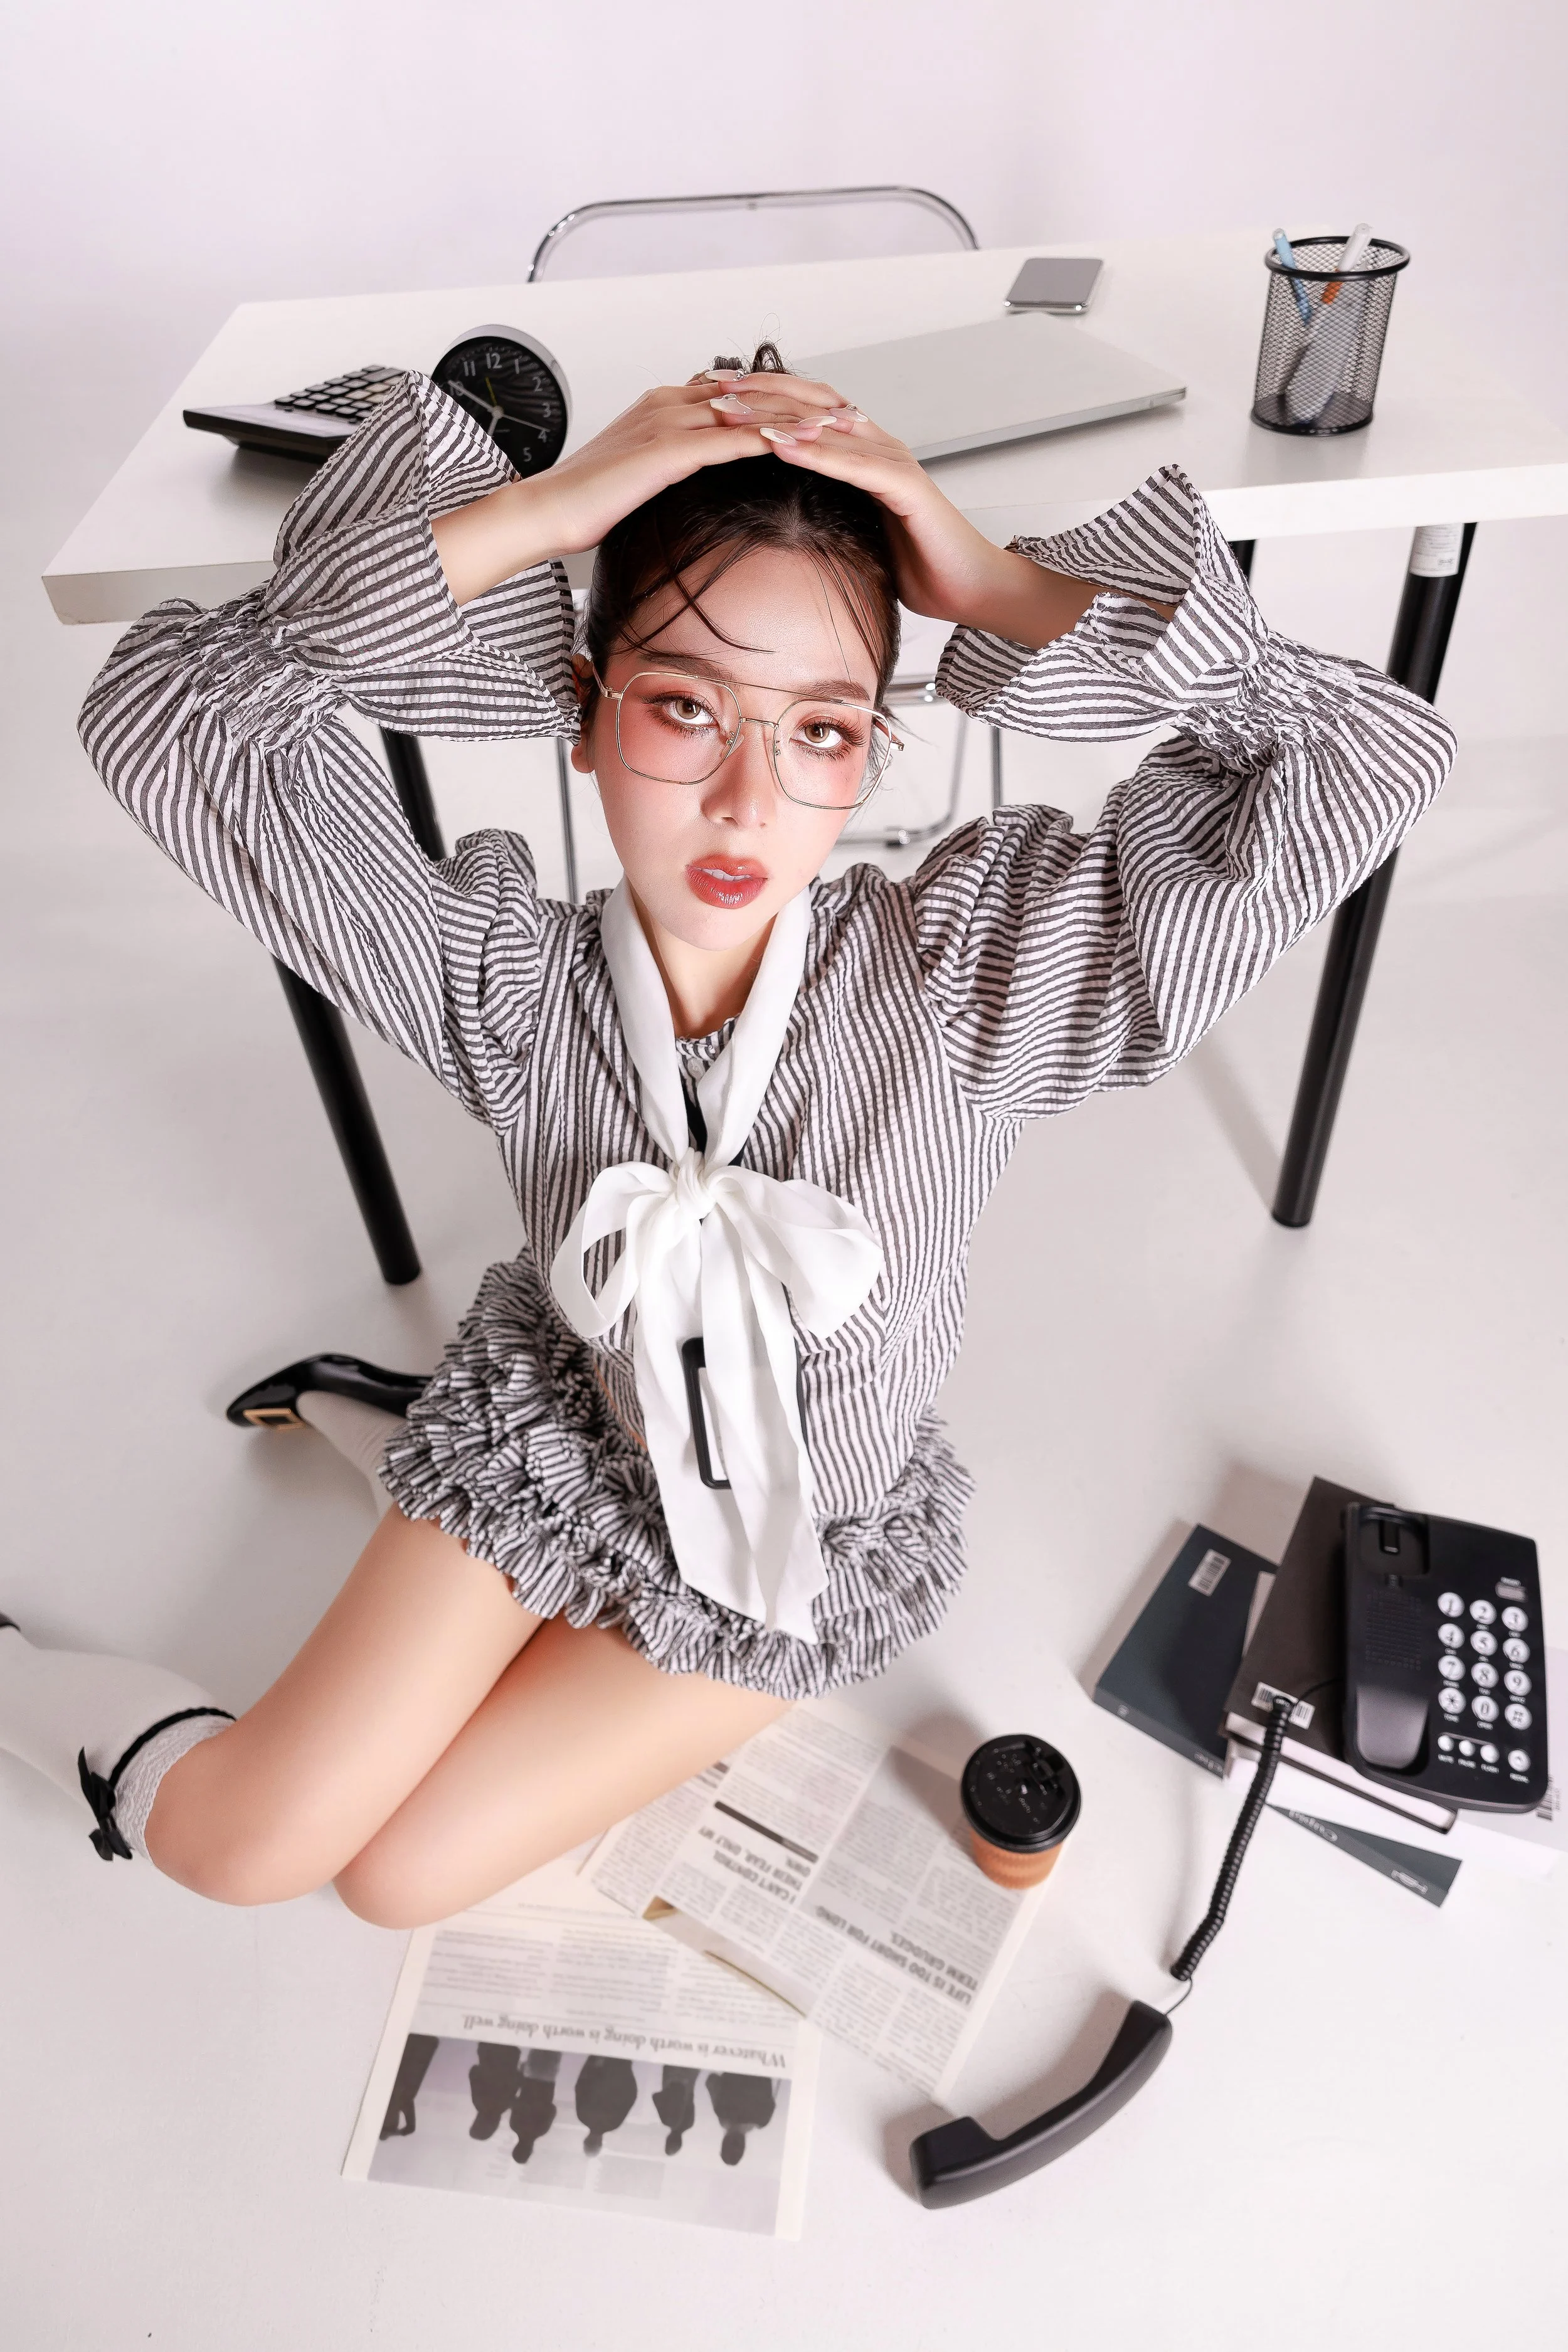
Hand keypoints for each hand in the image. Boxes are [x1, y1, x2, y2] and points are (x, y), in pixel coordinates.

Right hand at [431, 370, 853, 605]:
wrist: (544, 512)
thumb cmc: (585, 505)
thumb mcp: (636, 479)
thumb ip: (669, 468)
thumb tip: (694, 484)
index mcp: (663, 406)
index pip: (736, 392)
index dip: (782, 399)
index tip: (821, 411)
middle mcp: (668, 403)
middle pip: (752, 391)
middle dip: (803, 399)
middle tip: (849, 410)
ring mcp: (667, 422)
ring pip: (748, 409)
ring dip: (798, 417)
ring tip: (841, 427)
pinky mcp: (665, 451)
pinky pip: (729, 439)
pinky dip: (770, 441)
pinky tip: (803, 449)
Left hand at [744, 402, 1109, 647]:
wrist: (968, 587)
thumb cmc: (917, 563)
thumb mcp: (856, 531)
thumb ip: (824, 511)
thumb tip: (779, 518)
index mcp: (862, 451)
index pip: (805, 409)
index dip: (761, 398)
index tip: (713, 397)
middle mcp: (878, 445)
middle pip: (810, 404)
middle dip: (759, 396)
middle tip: (712, 391)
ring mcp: (893, 461)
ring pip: (826, 427)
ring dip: (776, 417)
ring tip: (732, 413)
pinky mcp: (905, 486)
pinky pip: (854, 463)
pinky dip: (816, 452)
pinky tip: (781, 446)